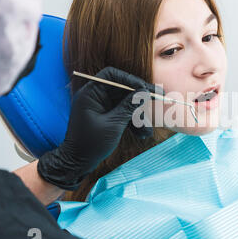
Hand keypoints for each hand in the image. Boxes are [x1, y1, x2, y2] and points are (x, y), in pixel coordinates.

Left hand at [37, 67, 160, 190]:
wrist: (77, 164)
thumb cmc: (89, 144)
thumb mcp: (113, 125)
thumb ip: (128, 107)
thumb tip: (144, 92)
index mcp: (91, 93)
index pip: (112, 75)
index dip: (130, 79)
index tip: (145, 88)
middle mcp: (96, 96)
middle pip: (122, 88)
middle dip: (140, 97)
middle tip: (160, 98)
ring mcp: (101, 106)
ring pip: (126, 102)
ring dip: (139, 115)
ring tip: (147, 131)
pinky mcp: (106, 116)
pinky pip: (123, 112)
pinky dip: (133, 122)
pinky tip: (142, 134)